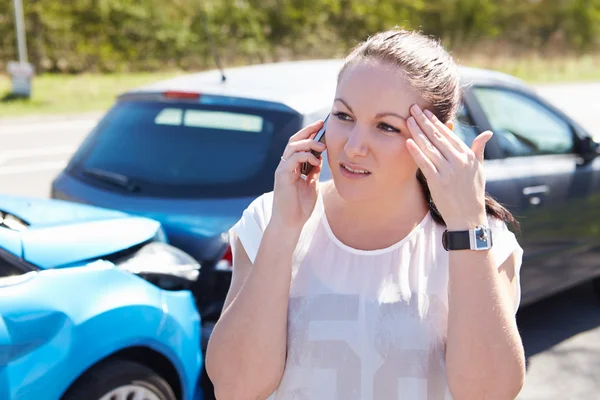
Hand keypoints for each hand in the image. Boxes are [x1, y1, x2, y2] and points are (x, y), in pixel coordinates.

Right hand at [271, 120, 326, 230]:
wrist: (290, 223)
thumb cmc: (300, 207)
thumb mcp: (311, 185)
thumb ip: (313, 172)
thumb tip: (319, 159)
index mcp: (292, 167)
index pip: (299, 144)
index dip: (309, 134)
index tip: (322, 126)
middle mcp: (285, 165)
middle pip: (294, 140)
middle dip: (308, 131)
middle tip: (321, 125)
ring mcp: (282, 170)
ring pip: (292, 147)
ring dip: (308, 143)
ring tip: (322, 146)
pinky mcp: (282, 176)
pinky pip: (292, 159)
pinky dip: (305, 156)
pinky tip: (316, 161)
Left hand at [405, 104, 492, 228]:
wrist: (468, 216)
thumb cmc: (473, 192)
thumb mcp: (479, 169)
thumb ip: (479, 150)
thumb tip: (487, 133)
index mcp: (468, 156)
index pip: (449, 134)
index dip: (436, 122)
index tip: (426, 113)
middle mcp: (458, 161)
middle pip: (437, 137)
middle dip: (424, 122)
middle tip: (413, 109)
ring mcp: (448, 171)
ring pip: (429, 147)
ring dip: (417, 132)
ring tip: (407, 120)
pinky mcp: (437, 181)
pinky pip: (425, 163)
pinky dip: (416, 151)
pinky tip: (408, 141)